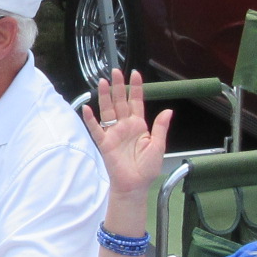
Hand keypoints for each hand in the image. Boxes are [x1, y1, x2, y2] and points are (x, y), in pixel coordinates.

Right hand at [78, 69, 171, 198]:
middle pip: (120, 102)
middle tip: (115, 71)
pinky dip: (91, 119)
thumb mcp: (158, 146)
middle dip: (118, 86)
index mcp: (139, 125)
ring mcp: (113, 133)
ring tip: (102, 82)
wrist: (135, 185)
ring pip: (108, 111)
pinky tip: (87, 109)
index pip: (136, 102)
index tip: (135, 74)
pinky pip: (96, 129)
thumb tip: (168, 110)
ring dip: (104, 97)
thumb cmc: (147, 168)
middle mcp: (125, 126)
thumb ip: (161, 127)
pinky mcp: (104, 142)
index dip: (136, 88)